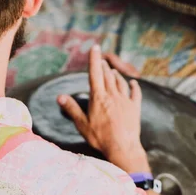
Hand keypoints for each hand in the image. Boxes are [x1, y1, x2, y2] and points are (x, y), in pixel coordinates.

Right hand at [57, 46, 144, 166]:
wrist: (123, 148)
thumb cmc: (100, 138)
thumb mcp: (82, 124)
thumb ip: (72, 109)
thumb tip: (59, 96)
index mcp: (98, 98)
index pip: (95, 73)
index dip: (94, 59)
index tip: (95, 47)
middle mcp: (112, 95)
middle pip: (107, 75)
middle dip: (104, 66)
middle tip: (102, 60)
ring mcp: (125, 101)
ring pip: (120, 82)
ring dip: (116, 74)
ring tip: (113, 70)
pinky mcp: (135, 108)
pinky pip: (136, 93)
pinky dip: (134, 86)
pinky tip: (133, 83)